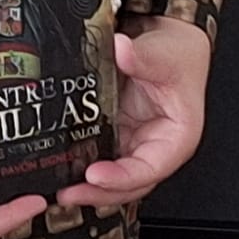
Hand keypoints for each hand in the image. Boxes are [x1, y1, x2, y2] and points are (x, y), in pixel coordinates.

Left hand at [57, 17, 212, 209]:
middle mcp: (155, 147)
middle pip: (129, 183)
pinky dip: (82, 163)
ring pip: (113, 175)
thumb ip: (142, 56)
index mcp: (176, 138)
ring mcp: (133, 142)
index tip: (96, 176)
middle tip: (69, 193)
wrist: (169, 45)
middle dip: (99, 192)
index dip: (123, 178)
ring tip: (60, 188)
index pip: (150, 168)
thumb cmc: (178, 58)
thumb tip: (122, 50)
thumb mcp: (164, 55)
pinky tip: (61, 165)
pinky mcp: (116, 134)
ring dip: (88, 186)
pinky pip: (99, 155)